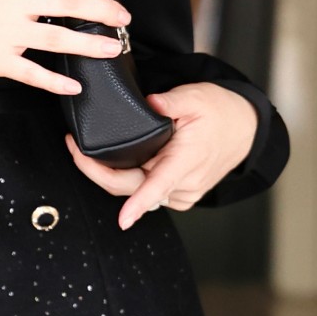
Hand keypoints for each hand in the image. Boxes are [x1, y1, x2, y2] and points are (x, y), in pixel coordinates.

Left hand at [65, 80, 258, 227]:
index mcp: (187, 160)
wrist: (244, 129)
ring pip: (135, 190)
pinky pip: (144, 190)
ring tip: (84, 150)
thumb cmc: (219, 112)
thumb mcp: (196, 96)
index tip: (124, 219)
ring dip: (110, 174)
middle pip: (132, 188)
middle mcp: (184, 183)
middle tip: (72, 147)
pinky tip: (114, 159)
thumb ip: (170, 102)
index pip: (159, 185)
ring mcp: (181, 193)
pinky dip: (128, 178)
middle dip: (97, 172)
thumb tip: (149, 104)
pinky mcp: (177, 196)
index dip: (139, 204)